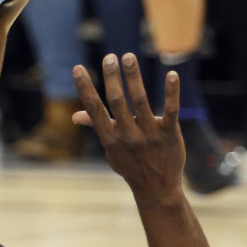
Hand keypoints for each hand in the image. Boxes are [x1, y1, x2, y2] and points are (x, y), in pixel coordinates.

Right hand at [72, 53, 184, 202]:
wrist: (157, 189)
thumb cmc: (131, 165)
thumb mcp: (111, 150)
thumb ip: (97, 127)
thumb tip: (75, 115)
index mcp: (110, 138)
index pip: (94, 108)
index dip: (84, 88)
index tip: (77, 68)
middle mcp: (127, 136)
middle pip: (117, 101)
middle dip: (112, 78)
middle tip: (109, 57)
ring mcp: (149, 135)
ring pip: (141, 101)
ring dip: (134, 78)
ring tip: (128, 57)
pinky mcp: (169, 135)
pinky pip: (171, 111)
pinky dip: (171, 92)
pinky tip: (171, 74)